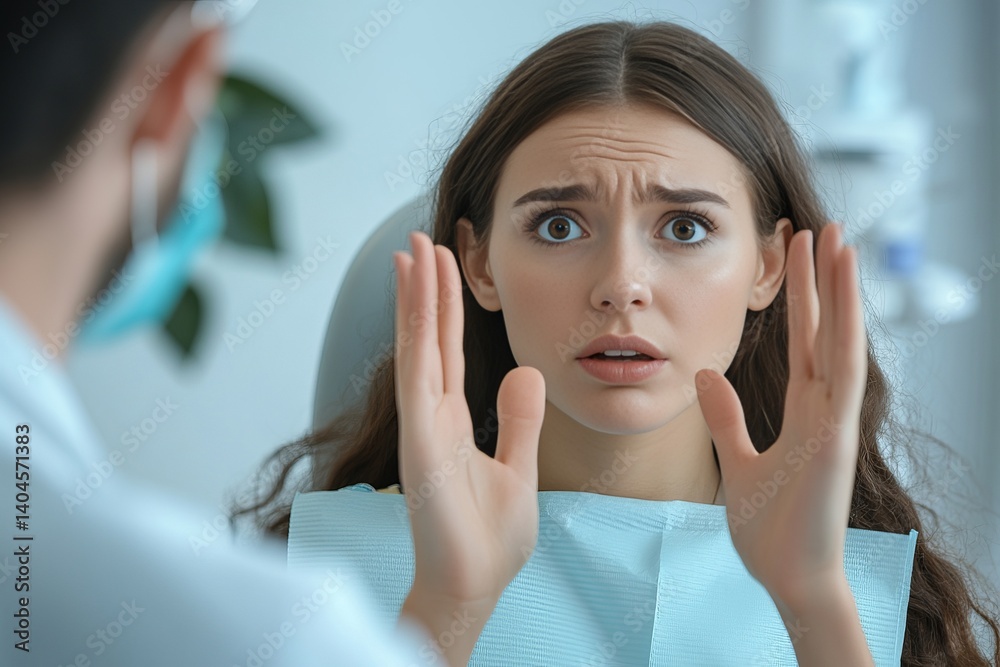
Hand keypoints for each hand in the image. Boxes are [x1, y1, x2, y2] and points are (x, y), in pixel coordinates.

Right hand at [393, 231, 545, 662]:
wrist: (476, 585)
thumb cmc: (490, 537)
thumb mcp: (518, 467)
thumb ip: (519, 420)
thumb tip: (525, 373)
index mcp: (450, 421)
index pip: (446, 351)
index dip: (443, 306)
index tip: (440, 263)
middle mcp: (431, 416)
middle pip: (428, 339)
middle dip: (424, 288)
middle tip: (418, 239)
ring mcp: (422, 427)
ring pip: (418, 347)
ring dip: (415, 297)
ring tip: (412, 250)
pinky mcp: (420, 443)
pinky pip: (419, 376)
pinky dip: (416, 333)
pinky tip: (415, 296)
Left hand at [695, 223, 867, 611]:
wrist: (789, 579)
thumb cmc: (771, 529)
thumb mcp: (738, 461)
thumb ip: (727, 418)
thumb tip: (705, 373)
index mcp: (803, 412)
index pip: (803, 341)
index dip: (801, 297)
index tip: (795, 253)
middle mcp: (825, 410)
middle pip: (825, 331)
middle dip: (823, 279)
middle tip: (822, 226)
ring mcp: (835, 424)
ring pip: (842, 344)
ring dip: (841, 294)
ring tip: (839, 243)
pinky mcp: (835, 443)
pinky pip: (843, 382)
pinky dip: (845, 340)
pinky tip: (843, 303)